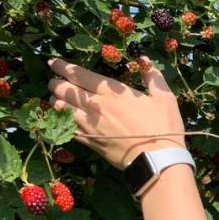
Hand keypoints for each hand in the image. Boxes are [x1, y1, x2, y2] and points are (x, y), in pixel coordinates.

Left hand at [46, 57, 186, 169]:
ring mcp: (89, 125)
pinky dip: (60, 121)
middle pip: (63, 90)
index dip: (63, 66)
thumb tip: (143, 59)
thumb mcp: (164, 97)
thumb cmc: (162, 127)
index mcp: (111, 91)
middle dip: (55, 83)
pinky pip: (67, 128)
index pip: (78, 74)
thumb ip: (152, 76)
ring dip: (56, 102)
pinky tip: (60, 119)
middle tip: (54, 81)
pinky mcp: (89, 141)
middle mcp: (94, 105)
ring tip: (56, 99)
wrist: (156, 160)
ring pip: (61, 108)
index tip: (53, 62)